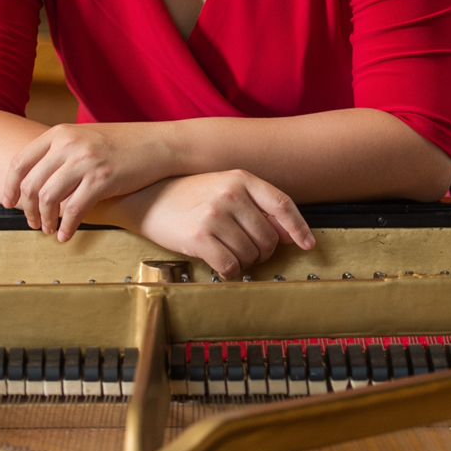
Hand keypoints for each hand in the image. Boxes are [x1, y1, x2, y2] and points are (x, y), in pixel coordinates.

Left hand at [2, 121, 172, 238]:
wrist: (159, 144)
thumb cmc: (123, 144)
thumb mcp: (85, 138)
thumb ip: (61, 152)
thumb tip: (37, 180)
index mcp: (60, 133)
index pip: (20, 162)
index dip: (10, 187)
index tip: (8, 203)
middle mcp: (68, 144)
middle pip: (31, 184)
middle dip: (28, 209)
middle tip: (32, 223)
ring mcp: (85, 161)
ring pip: (49, 198)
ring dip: (45, 219)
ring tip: (48, 230)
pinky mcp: (103, 179)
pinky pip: (75, 209)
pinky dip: (67, 226)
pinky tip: (65, 235)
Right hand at [121, 170, 314, 278]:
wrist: (143, 198)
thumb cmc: (185, 195)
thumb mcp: (222, 188)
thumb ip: (256, 206)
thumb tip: (288, 234)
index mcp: (240, 178)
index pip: (282, 204)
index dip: (299, 228)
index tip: (308, 245)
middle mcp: (230, 194)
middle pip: (268, 238)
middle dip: (262, 251)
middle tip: (246, 251)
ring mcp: (214, 215)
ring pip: (251, 254)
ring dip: (244, 262)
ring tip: (227, 253)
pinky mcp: (199, 237)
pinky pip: (230, 266)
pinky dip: (230, 272)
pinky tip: (221, 265)